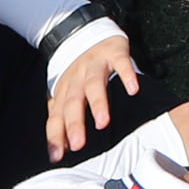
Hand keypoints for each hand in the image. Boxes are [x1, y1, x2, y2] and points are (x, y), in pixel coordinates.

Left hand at [44, 30, 142, 159]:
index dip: (55, 136)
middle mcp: (76, 79)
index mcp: (63, 91)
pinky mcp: (114, 53)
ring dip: (97, 102)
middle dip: (75, 123)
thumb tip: (59, 152)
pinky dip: (126, 75)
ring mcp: (94, 65)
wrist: (83, 32)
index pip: (56, 116)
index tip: (57, 157)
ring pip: (93, 84)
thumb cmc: (77, 73)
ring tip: (103, 122)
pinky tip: (133, 89)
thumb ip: (62, 121)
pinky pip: (121, 63)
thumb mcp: (66, 94)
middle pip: (73, 102)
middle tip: (78, 144)